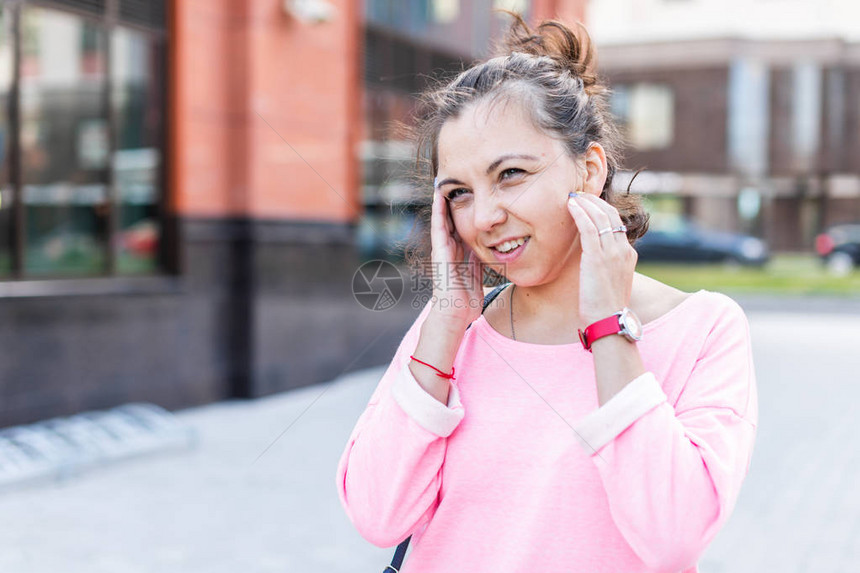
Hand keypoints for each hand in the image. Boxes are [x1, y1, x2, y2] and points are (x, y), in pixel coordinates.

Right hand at [427, 187, 485, 329]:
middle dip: (456, 202)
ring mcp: (443, 250)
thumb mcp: (480, 278)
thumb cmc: (466, 303)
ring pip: (444, 219)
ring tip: (445, 180)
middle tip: (459, 180)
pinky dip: (438, 211)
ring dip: (444, 200)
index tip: (474, 194)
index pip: (466, 227)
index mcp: (462, 255)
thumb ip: (483, 266)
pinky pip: (438, 227)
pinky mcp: (439, 251)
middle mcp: (452, 249)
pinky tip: (438, 196)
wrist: (454, 316)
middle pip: (454, 219)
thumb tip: (497, 257)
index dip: (469, 211)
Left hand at [566, 192, 636, 324]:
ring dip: (585, 203)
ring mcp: (612, 253)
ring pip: (600, 217)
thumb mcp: (609, 282)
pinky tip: (571, 207)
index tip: (587, 203)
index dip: (601, 209)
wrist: (608, 322)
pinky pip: (589, 228)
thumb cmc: (604, 307)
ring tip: (571, 197)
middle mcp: (623, 250)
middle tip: (577, 194)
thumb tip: (591, 259)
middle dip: (593, 200)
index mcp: (628, 254)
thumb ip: (605, 266)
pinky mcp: (598, 258)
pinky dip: (580, 213)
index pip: (616, 222)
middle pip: (610, 214)